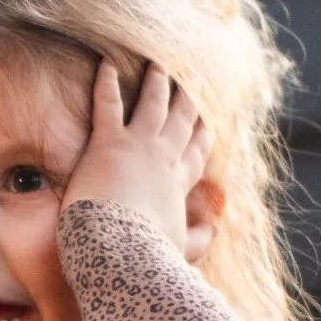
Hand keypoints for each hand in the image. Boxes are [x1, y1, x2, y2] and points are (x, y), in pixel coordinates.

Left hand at [65, 60, 221, 263]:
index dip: (201, 135)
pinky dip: (107, 82)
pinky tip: (107, 64)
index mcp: (178, 184)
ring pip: (153, 103)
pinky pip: (108, 103)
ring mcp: (139, 147)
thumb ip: (197, 240)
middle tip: (189, 80)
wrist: (122, 254)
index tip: (206, 122)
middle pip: (181, 120)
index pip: (195, 153)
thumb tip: (213, 232)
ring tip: (157, 63)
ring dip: (156, 81)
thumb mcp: (178, 249)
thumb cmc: (147, 257)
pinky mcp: (109, 143)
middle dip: (186, 98)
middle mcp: (164, 159)